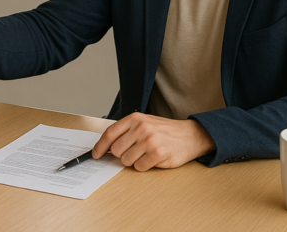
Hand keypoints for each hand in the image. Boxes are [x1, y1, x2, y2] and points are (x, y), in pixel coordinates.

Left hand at [91, 113, 215, 170]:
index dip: (100, 146)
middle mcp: (141, 128)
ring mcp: (149, 140)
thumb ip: (127, 131)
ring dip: (135, 161)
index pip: (110, 133)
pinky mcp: (158, 153)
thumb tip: (107, 146)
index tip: (96, 155)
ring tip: (146, 154)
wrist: (190, 135)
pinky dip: (144, 166)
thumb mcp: (144, 123)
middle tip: (135, 152)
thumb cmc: (165, 131)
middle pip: (116, 150)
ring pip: (127, 161)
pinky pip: (139, 167)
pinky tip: (153, 159)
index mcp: (135, 119)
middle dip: (122, 155)